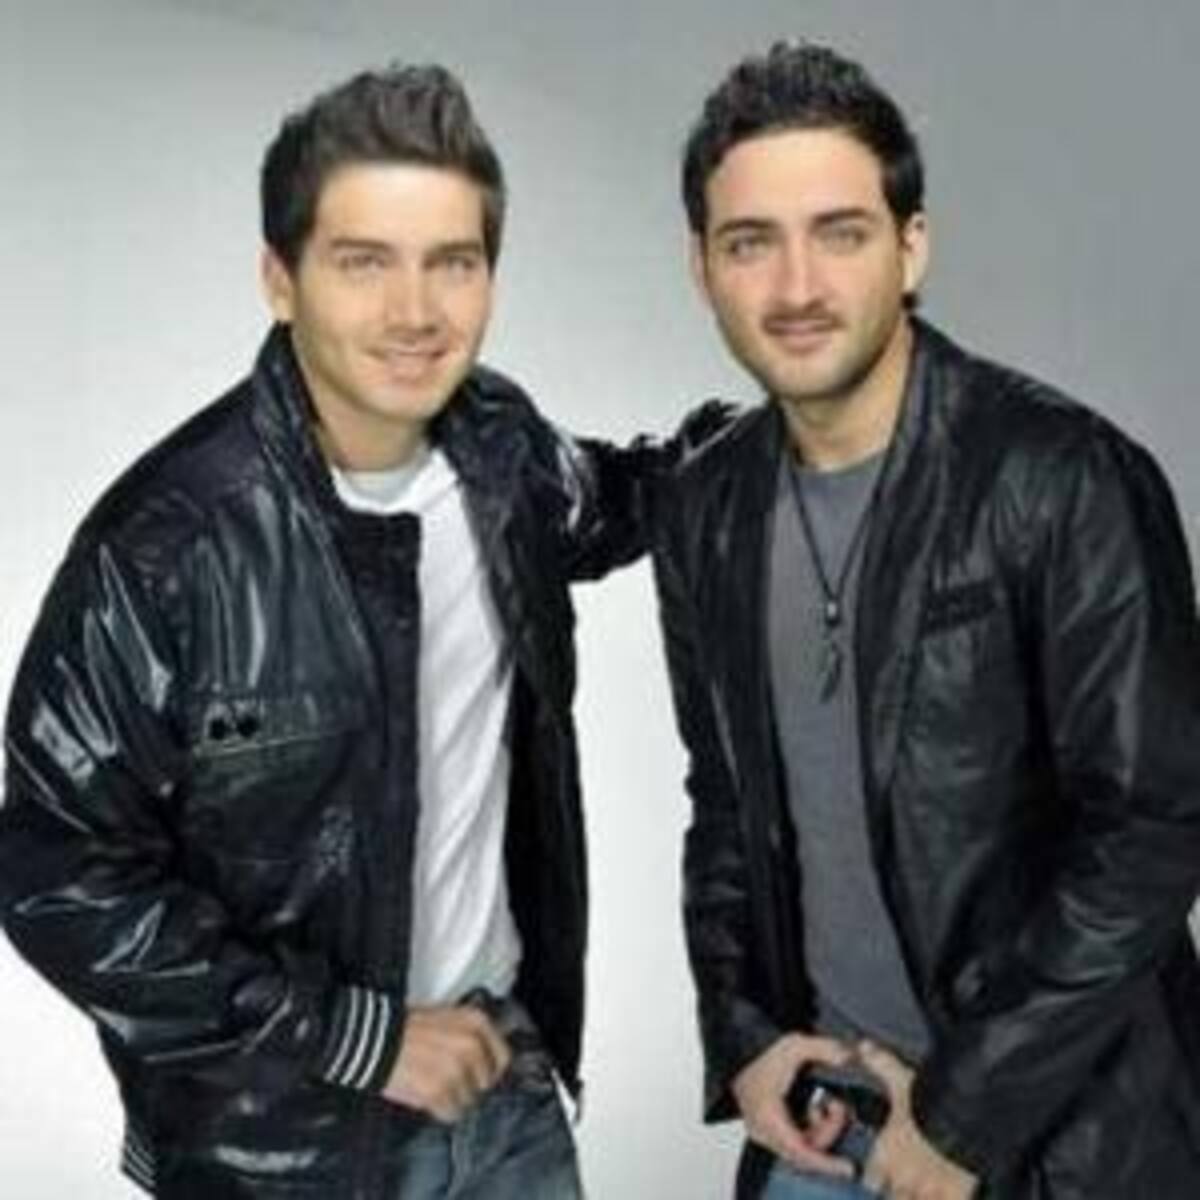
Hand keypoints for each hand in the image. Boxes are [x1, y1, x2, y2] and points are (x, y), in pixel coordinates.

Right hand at [380, 1004, 511, 1121]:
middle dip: (468, 1086)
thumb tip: (484, 1058)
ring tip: (432, 1086)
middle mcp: (471, 1045)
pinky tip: (425, 1096)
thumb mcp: (446, 1017)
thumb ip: (469, 1035)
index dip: (490, 1070)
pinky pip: (450, 1113)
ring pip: (468, 1101)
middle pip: (485, 1083)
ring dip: (452, 1099)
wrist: (373, 1039)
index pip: (502, 1057)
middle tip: (448, 1081)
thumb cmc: (404, 1027)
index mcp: (476, 1022)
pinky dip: (439, 1110)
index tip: (480, 1076)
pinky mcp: (438, 1091)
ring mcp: (456, 1069)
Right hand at [732, 1032, 855, 1177]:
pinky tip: (815, 1108)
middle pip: (804, 1149)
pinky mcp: (767, 1129)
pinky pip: (795, 1139)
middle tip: (838, 1107)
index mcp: (767, 1116)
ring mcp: (763, 1131)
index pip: (800, 1152)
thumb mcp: (793, 1045)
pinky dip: (810, 1126)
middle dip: (828, 1130)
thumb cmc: (760, 1051)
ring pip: (801, 1145)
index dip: (825, 1162)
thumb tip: (846, 1057)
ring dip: (821, 1127)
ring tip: (828, 1104)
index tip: (847, 1167)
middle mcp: (763, 1130)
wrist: (740, 1052)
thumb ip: (822, 1049)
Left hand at [858, 1040, 977, 1199]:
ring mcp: (930, 1189)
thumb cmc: (933, 1097)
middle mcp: (904, 1176)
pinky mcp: (957, 1196)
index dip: (877, 1180)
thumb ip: (881, 1063)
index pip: (871, 1181)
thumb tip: (865, 1047)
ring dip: (918, 1198)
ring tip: (926, 1191)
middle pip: (894, 1199)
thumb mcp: (903, 1077)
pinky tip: (949, 1196)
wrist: (970, 1113)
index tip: (883, 1177)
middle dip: (899, 1195)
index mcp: (888, 1151)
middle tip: (909, 1185)